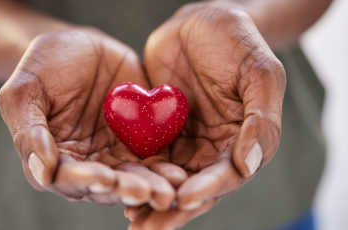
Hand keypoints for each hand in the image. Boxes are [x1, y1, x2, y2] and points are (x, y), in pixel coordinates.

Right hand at [0, 28, 186, 210]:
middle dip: (125, 189)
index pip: (67, 178)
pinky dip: (165, 168)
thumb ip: (29, 131)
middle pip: (105, 185)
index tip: (104, 178)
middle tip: (145, 192)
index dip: (85, 180)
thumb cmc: (44, 66)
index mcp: (53, 158)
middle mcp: (85, 163)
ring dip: (151, 186)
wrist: (79, 46)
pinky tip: (179, 174)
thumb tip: (42, 173)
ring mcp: (114, 154)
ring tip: (167, 190)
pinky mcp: (138, 141)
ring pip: (133, 177)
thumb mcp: (24, 91)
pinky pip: (153, 158)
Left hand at [128, 2, 285, 228]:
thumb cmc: (238, 41)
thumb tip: (249, 164)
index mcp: (245, 141)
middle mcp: (215, 148)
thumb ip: (262, 119)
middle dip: (174, 208)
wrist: (202, 21)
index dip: (208, 188)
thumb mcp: (260, 73)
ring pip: (171, 179)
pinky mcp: (162, 131)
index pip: (228, 174)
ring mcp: (188, 142)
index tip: (183, 198)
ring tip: (131, 218)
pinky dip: (138, 174)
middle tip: (148, 227)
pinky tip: (119, 185)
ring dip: (152, 199)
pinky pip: (150, 157)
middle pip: (196, 186)